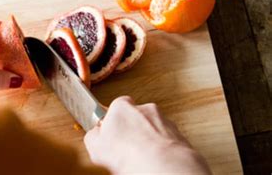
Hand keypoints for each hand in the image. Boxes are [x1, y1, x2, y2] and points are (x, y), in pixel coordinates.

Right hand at [84, 96, 210, 174]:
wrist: (161, 165)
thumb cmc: (128, 153)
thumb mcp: (95, 146)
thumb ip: (93, 135)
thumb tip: (95, 136)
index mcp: (122, 106)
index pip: (115, 110)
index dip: (112, 126)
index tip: (111, 139)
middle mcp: (144, 108)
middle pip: (135, 118)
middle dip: (132, 132)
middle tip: (126, 151)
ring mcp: (163, 121)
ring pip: (152, 130)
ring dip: (148, 141)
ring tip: (142, 159)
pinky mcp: (179, 134)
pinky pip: (166, 141)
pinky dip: (162, 150)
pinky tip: (155, 162)